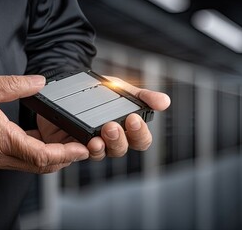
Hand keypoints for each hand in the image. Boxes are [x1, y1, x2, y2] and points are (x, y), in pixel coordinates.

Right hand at [0, 75, 89, 173]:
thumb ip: (15, 85)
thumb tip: (40, 82)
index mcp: (2, 140)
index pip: (42, 156)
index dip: (66, 154)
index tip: (83, 149)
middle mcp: (0, 156)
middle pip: (41, 166)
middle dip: (66, 158)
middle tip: (83, 147)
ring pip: (31, 166)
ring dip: (52, 158)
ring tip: (68, 144)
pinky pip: (19, 161)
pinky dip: (36, 155)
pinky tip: (41, 141)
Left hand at [34, 76, 170, 160]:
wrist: (76, 86)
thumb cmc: (105, 91)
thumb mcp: (125, 90)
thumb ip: (144, 96)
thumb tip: (165, 102)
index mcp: (129, 130)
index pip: (141, 140)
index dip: (140, 133)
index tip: (134, 119)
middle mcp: (114, 141)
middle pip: (121, 150)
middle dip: (118, 139)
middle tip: (111, 126)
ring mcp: (95, 144)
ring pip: (102, 154)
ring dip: (100, 147)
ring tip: (96, 138)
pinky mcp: (76, 144)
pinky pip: (80, 153)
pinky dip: (81, 149)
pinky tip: (83, 142)